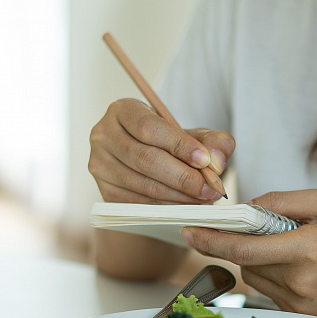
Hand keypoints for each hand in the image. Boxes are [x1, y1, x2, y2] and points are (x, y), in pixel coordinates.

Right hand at [89, 98, 235, 203]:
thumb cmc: (174, 144)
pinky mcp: (106, 191)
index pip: (149, 127)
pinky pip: (140, 204)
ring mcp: (100, 165)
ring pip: (144, 185)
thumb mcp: (196, 135)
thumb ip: (214, 141)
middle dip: (184, 177)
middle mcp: (104, 135)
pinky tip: (186, 205)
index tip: (205, 160)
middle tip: (211, 189)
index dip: (179, 145)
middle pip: (146, 159)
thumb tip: (216, 161)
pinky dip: (168, 207)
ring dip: (180, 196)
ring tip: (204, 198)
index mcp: (123, 110)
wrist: (154, 162)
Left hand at [180, 189, 316, 316]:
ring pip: (253, 276)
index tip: (190, 231)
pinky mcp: (300, 313)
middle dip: (240, 242)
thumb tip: (246, 207)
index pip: (245, 248)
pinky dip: (270, 273)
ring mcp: (300, 303)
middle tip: (257, 227)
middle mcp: (300, 282)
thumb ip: (281, 200)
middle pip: (245, 261)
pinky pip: (267, 289)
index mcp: (307, 250)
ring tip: (287, 247)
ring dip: (255, 258)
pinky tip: (296, 265)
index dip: (212, 240)